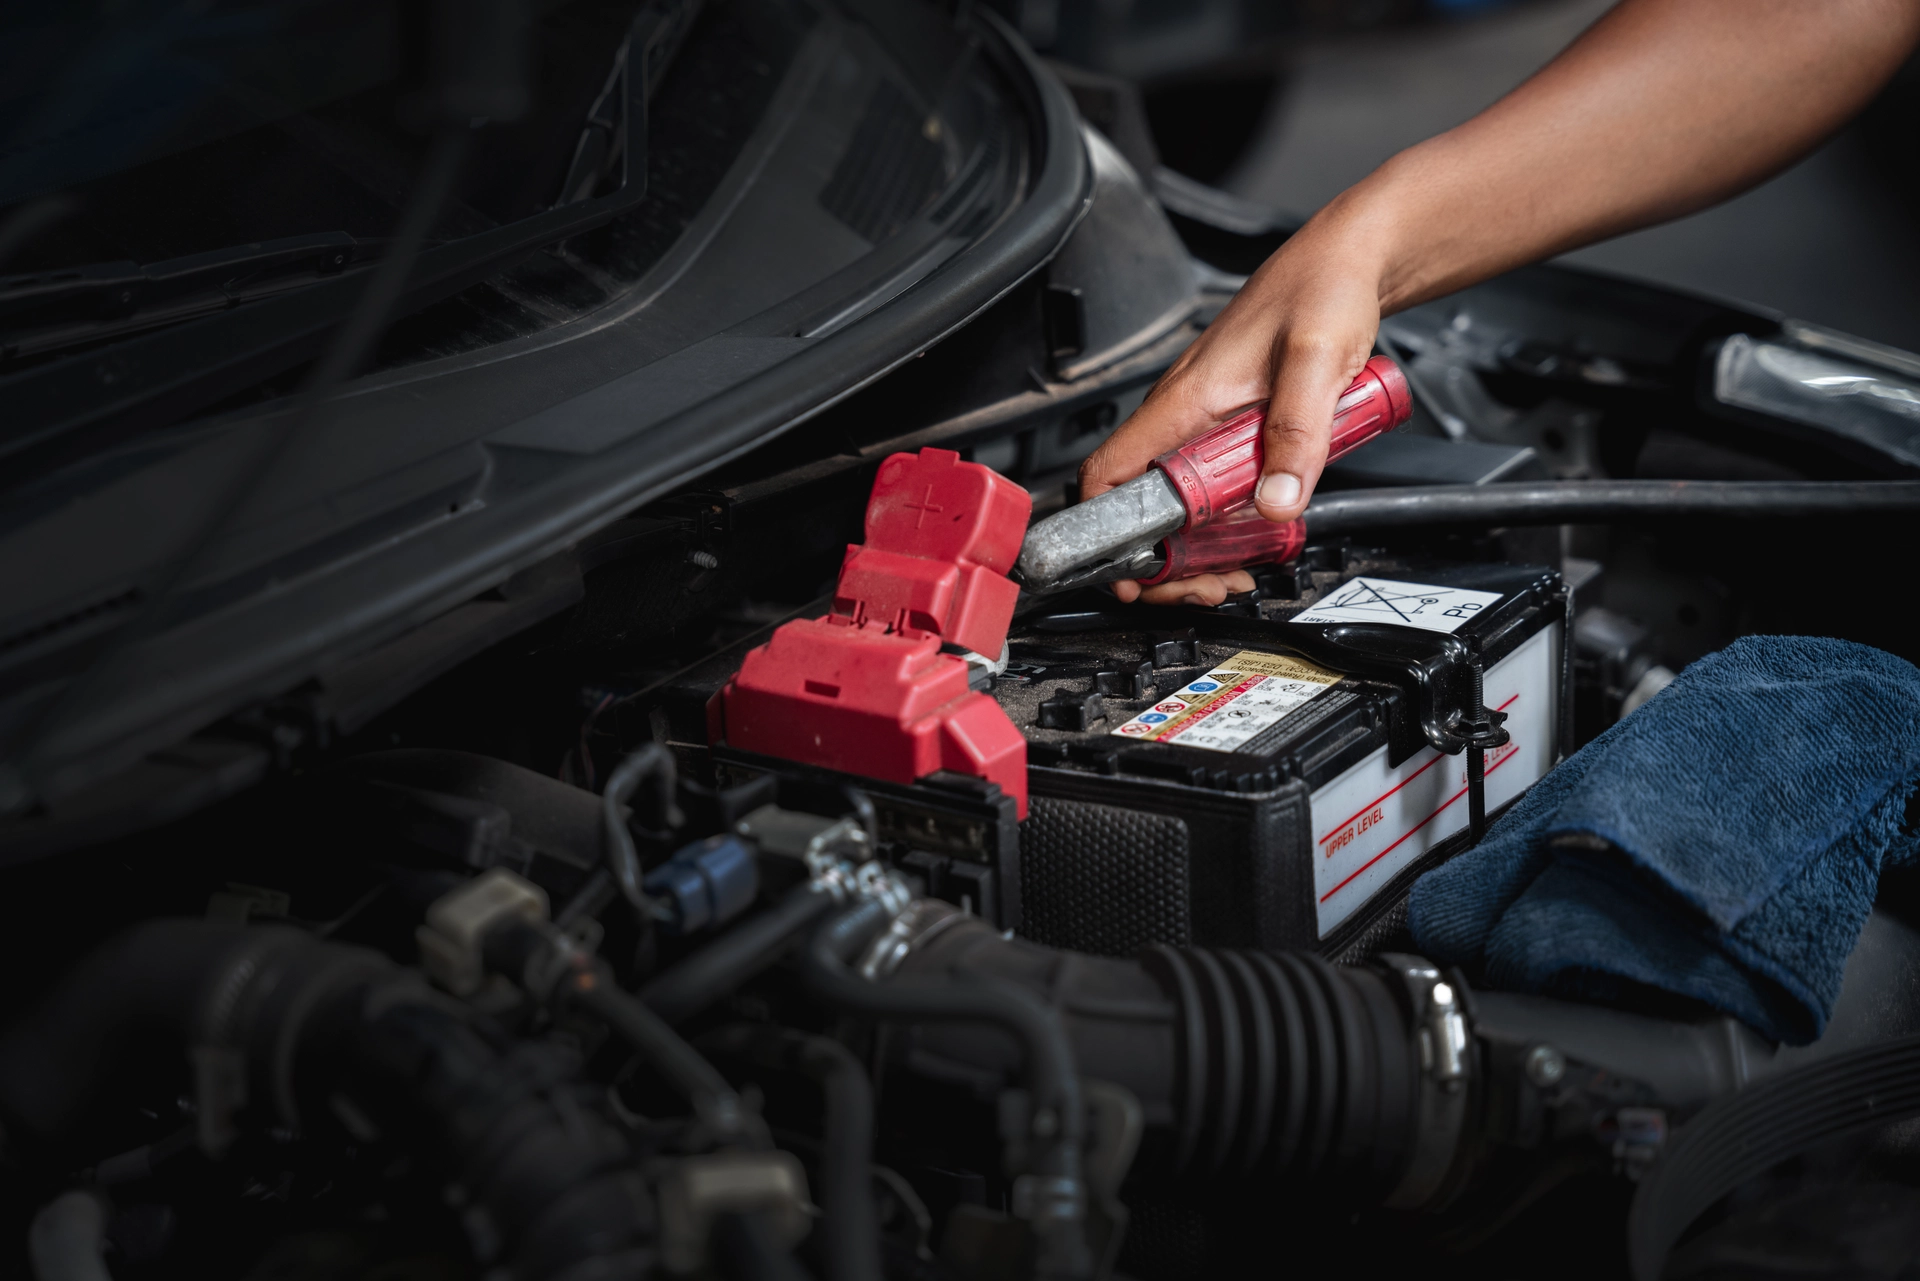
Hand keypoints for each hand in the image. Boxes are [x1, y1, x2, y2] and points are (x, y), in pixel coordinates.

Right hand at [1077, 209, 1387, 604]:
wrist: (1349, 260)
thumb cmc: (1322, 290)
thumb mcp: (1315, 363)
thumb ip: (1298, 434)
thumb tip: (1278, 501)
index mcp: (1183, 399)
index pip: (1109, 472)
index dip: (1106, 532)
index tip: (1131, 575)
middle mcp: (1184, 413)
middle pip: (1145, 506)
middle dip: (1169, 560)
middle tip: (1209, 586)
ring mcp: (1206, 421)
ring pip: (1182, 503)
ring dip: (1202, 547)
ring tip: (1236, 570)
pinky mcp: (1234, 426)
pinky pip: (1216, 485)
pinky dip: (1228, 520)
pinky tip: (1257, 529)